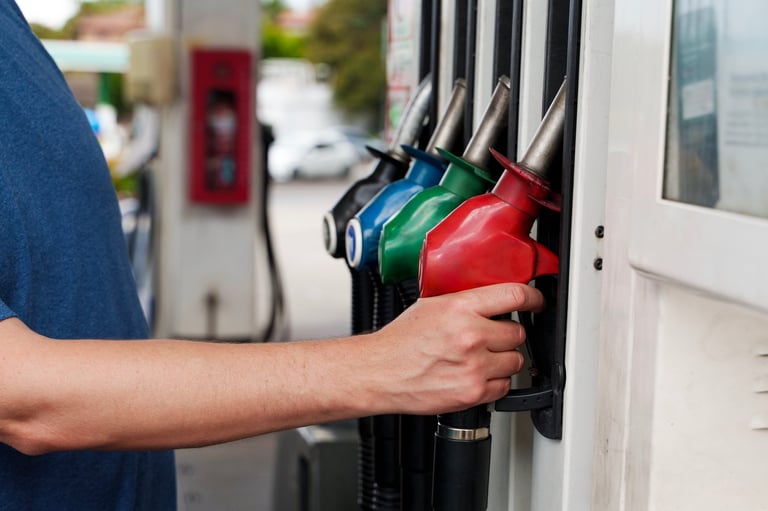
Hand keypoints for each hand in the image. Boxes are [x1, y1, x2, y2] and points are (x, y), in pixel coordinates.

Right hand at [364, 283, 544, 414]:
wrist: (380, 373)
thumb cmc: (400, 341)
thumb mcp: (431, 305)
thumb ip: (465, 302)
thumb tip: (492, 300)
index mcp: (461, 308)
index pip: (515, 296)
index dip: (533, 298)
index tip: (536, 302)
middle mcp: (471, 335)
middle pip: (518, 332)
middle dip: (507, 335)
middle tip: (489, 337)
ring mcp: (475, 366)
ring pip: (516, 360)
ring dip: (503, 359)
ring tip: (479, 358)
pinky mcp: (473, 392)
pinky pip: (504, 386)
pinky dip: (494, 382)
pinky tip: (475, 375)